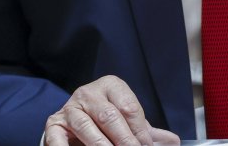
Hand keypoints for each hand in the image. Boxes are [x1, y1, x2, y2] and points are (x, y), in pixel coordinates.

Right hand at [45, 75, 180, 145]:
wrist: (74, 120)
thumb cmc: (104, 120)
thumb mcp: (127, 122)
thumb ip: (146, 132)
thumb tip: (173, 142)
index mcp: (110, 86)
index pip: (129, 107)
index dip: (140, 131)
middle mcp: (88, 93)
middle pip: (109, 116)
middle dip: (125, 140)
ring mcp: (70, 108)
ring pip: (86, 127)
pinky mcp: (54, 124)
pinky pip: (57, 137)